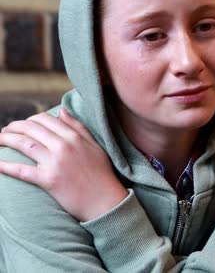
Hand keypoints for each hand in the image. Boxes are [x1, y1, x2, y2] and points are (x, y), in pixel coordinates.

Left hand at [0, 108, 127, 221]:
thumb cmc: (102, 174)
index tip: (22, 125)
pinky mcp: (48, 180)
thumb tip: (62, 110)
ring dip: (6, 140)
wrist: (105, 201)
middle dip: (13, 128)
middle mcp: (64, 146)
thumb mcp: (95, 146)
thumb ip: (78, 127)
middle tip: (4, 131)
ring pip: (24, 144)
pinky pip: (21, 170)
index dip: (29, 120)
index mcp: (75, 137)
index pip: (45, 119)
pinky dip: (4, 166)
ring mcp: (55, 163)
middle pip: (31, 129)